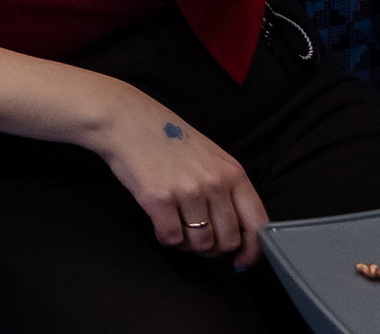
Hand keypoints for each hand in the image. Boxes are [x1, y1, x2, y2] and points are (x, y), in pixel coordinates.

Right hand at [84, 89, 268, 266]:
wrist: (124, 119)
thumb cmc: (165, 135)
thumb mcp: (209, 155)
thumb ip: (226, 186)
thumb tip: (233, 227)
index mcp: (233, 173)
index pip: (256, 224)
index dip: (251, 250)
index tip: (240, 260)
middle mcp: (215, 184)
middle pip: (227, 239)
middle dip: (213, 248)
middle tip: (198, 241)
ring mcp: (187, 192)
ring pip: (200, 242)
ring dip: (188, 244)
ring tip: (177, 229)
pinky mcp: (158, 199)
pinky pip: (171, 237)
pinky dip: (166, 237)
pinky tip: (160, 224)